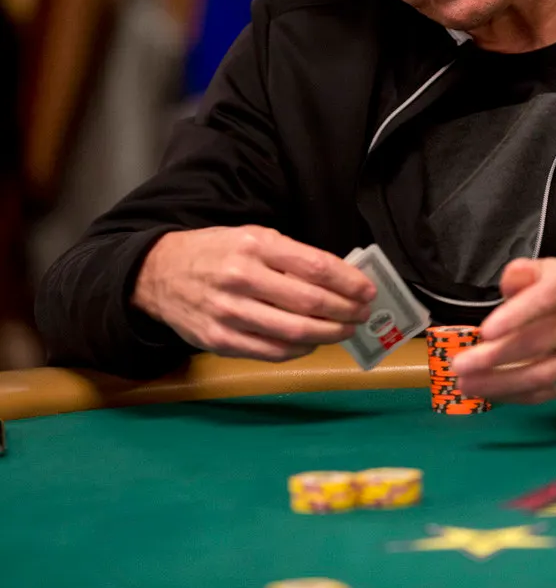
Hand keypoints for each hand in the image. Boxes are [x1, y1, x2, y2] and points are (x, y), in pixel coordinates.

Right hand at [133, 226, 376, 361]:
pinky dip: (299, 349)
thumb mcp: (251, 237)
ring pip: (295, 332)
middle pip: (310, 303)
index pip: (315, 266)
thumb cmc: (214, 252)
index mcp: (255, 244)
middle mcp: (242, 277)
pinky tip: (311, 341)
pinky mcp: (220, 340)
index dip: (348, 282)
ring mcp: (230, 312)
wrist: (157, 273)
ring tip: (344, 330)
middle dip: (346, 312)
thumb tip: (338, 278)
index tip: (367, 290)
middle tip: (362, 314)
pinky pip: (272, 351)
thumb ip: (291, 256)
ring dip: (329, 334)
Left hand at [454, 257, 555, 403]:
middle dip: (495, 357)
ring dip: (500, 383)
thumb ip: (520, 273)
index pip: (544, 300)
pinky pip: (544, 393)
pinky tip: (487, 392)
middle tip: (460, 364)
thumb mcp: (540, 269)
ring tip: (467, 384)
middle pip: (537, 343)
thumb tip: (508, 283)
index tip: (484, 332)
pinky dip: (513, 395)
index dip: (515, 317)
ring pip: (541, 375)